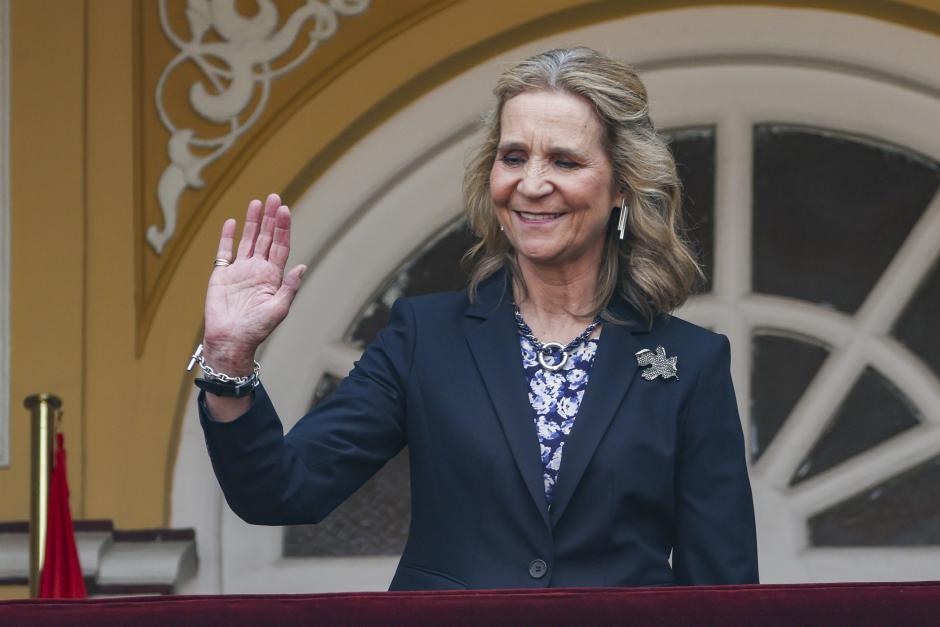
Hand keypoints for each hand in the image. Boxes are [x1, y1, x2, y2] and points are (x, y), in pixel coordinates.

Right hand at [202, 193, 305, 373]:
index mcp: (273, 277)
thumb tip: (302, 265)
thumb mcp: (279, 309)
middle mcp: (258, 270)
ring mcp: (240, 270)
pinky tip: (231, 222)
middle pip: (266, 238)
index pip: (281, 246)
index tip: (285, 210)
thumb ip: (289, 287)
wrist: (231, 340)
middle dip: (271, 218)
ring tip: (256, 202)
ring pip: (247, 240)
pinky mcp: (222, 274)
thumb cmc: (257, 329)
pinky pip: (224, 252)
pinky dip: (227, 237)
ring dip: (252, 222)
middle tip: (274, 197)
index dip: (283, 228)